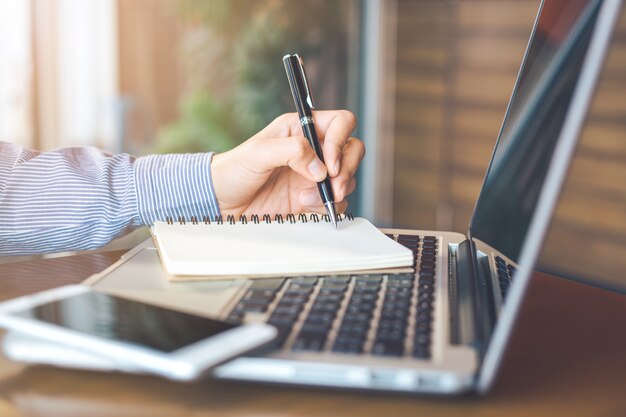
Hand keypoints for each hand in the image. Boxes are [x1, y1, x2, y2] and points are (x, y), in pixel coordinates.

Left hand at [210, 110, 364, 216]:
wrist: (222, 203)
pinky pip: (337, 202)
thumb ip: (290, 151)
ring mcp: (315, 176)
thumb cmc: (233, 170)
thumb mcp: (257, 153)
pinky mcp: (313, 198)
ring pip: (347, 178)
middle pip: (352, 150)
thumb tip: (319, 167)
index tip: (329, 163)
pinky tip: (305, 206)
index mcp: (301, 129)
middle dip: (347, 168)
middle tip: (333, 185)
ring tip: (307, 198)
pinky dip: (328, 207)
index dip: (340, 141)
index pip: (340, 123)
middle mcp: (313, 150)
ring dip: (335, 191)